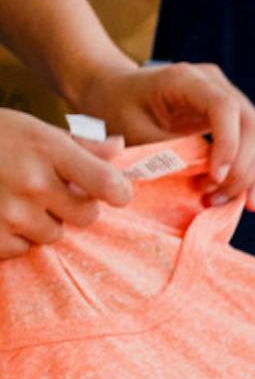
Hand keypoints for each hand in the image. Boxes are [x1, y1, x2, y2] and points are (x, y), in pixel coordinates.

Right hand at [0, 108, 131, 259]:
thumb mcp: (32, 129)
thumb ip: (79, 144)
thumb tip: (120, 148)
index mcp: (47, 149)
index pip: (108, 184)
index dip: (117, 192)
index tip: (113, 193)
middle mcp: (31, 181)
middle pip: (86, 216)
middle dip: (73, 207)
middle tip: (48, 192)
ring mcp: (9, 212)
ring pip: (53, 234)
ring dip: (40, 222)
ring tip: (14, 199)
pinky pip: (20, 249)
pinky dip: (11, 237)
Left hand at [73, 60, 254, 210]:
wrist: (113, 89)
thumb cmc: (115, 108)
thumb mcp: (131, 131)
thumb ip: (167, 153)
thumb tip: (204, 184)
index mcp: (187, 79)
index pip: (225, 107)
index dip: (228, 144)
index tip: (215, 178)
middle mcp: (216, 84)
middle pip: (251, 125)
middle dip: (241, 168)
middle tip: (215, 197)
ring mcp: (229, 98)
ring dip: (250, 175)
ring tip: (223, 201)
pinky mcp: (233, 117)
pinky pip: (254, 145)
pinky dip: (252, 173)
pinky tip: (246, 199)